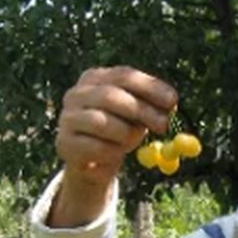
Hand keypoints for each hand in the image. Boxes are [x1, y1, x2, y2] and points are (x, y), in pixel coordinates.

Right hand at [49, 66, 177, 226]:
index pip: (124, 76)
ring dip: (126, 134)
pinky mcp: (64, 143)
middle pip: (111, 96)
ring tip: (131, 142)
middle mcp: (76, 94)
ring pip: (102, 122)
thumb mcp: (137, 115)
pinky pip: (96, 147)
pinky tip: (115, 154)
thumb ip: (152, 106)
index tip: (173, 101)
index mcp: (95, 78)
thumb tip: (171, 102)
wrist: (93, 161)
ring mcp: (68, 118)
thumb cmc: (119, 131)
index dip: (150, 87)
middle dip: (142, 110)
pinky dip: (113, 152)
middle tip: (164, 125)